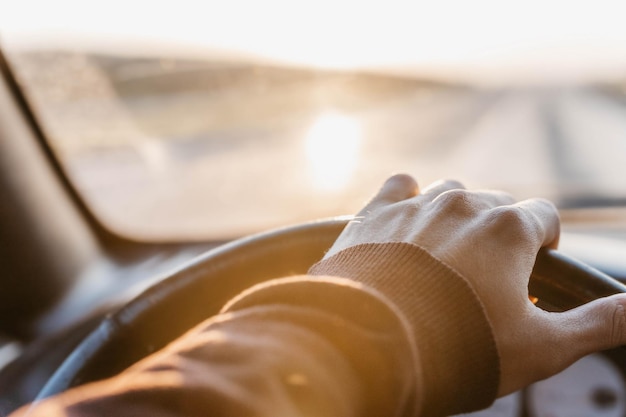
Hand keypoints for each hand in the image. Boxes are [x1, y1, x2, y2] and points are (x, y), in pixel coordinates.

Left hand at [326, 174, 625, 395]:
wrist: (369, 344)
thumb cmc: (458, 348)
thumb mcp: (542, 347)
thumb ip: (597, 323)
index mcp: (509, 230)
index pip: (542, 216)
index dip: (544, 237)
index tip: (537, 260)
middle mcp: (465, 205)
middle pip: (497, 204)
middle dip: (501, 230)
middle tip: (491, 270)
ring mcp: (417, 205)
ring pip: (451, 193)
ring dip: (458, 214)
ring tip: (450, 252)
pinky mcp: (375, 213)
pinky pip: (400, 186)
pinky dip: (409, 197)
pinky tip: (408, 220)